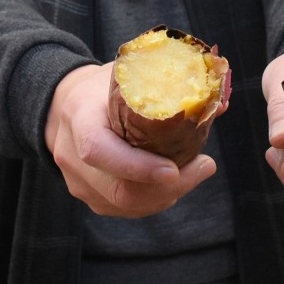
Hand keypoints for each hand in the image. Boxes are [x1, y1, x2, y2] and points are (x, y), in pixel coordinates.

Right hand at [44, 63, 216, 217]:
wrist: (65, 105)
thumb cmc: (102, 87)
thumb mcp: (129, 75)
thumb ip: (167, 88)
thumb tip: (218, 104)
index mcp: (79, 116)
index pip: (98, 151)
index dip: (136, 166)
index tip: (173, 169)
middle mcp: (71, 154)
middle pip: (118, 189)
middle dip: (168, 187)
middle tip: (203, 167)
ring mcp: (77, 181)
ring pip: (125, 205)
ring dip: (167, 194)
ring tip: (195, 170)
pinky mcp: (89, 196)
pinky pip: (125, 208)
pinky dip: (155, 198)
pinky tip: (174, 180)